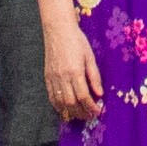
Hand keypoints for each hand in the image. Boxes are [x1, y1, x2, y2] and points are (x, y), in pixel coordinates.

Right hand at [38, 2, 103, 119]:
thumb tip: (99, 94)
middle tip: (90, 116)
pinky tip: (65, 108)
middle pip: (71, 102)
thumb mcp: (90, 57)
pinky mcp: (47, 77)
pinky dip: (58, 105)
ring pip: (60, 102)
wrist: (58, 30)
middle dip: (81, 112)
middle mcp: (62, 77)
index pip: (83, 96)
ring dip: (70, 111)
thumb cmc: (77, 40)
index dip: (91, 107)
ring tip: (79, 114)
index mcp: (75, 71)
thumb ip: (94, 76)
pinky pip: (51, 96)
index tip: (97, 112)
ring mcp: (53, 78)